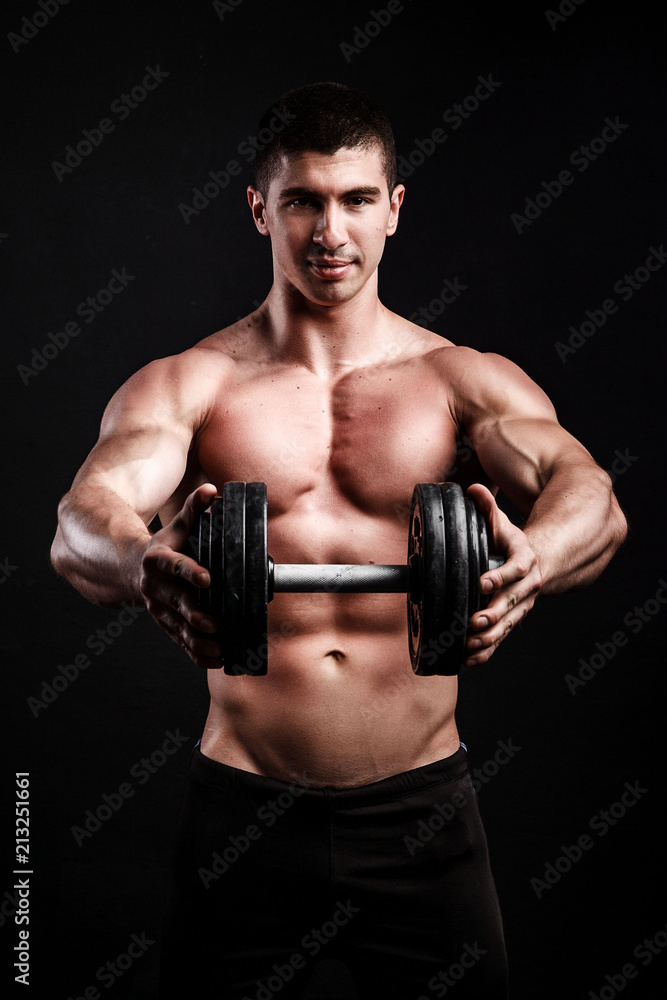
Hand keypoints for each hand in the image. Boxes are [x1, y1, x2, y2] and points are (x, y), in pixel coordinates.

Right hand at [139, 483, 222, 668]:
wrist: (130, 569)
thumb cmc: (163, 545)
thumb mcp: (177, 525)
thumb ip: (195, 508)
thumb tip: (211, 490)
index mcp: (157, 561)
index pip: (174, 565)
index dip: (189, 571)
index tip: (207, 579)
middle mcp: (155, 588)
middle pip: (176, 602)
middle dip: (195, 615)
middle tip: (214, 623)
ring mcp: (159, 609)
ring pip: (178, 628)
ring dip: (198, 640)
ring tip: (220, 647)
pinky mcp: (166, 624)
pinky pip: (180, 642)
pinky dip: (197, 653)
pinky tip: (217, 658)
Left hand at [464, 484, 541, 665]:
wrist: (532, 564)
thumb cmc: (509, 543)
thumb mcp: (501, 524)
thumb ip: (487, 508)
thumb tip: (473, 489)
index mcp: (526, 560)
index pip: (517, 568)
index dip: (501, 576)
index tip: (482, 583)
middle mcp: (527, 586)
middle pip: (513, 602)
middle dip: (494, 614)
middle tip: (475, 622)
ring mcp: (521, 606)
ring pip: (508, 624)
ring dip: (490, 637)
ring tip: (470, 644)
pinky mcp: (511, 621)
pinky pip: (500, 639)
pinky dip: (486, 652)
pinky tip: (469, 660)